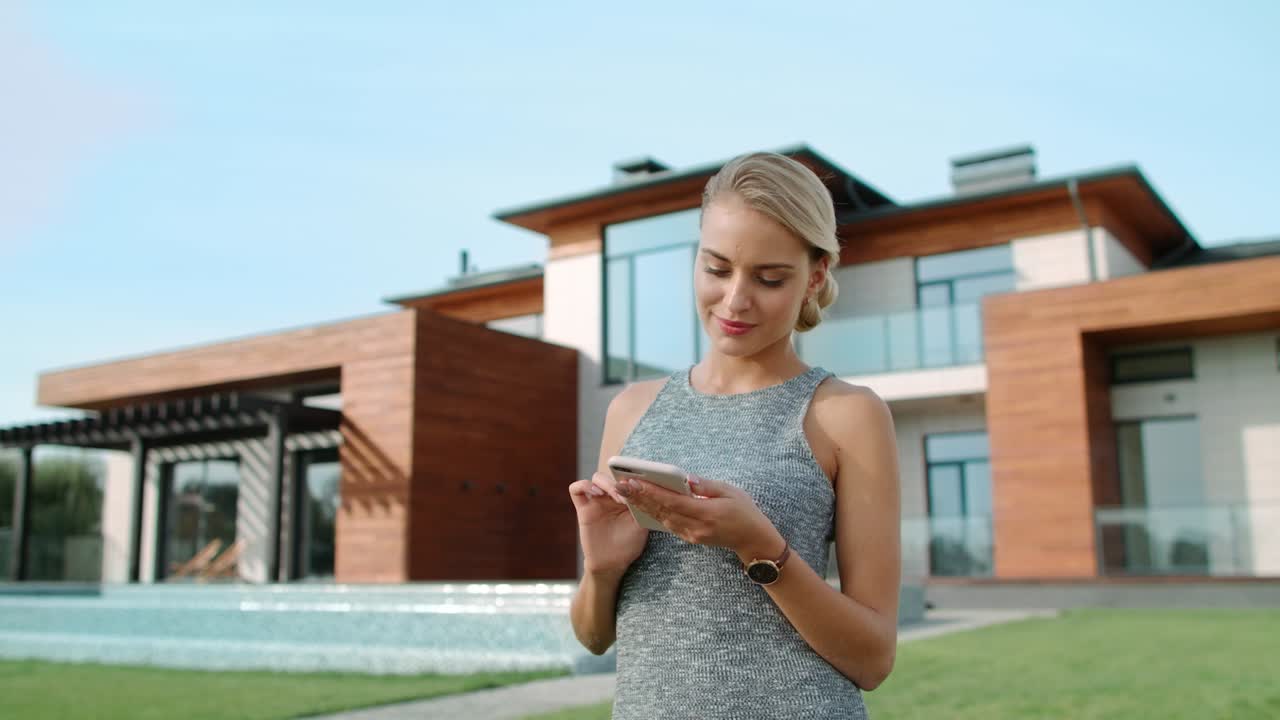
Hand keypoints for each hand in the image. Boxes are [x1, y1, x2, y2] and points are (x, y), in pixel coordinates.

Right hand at [568, 471, 648, 575]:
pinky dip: (582, 485)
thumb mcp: (640, 525)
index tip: (637, 487)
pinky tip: (595, 492)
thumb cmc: (629, 545)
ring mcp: (597, 501)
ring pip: (597, 478)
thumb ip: (639, 506)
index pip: (628, 478)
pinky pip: (576, 490)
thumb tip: (637, 486)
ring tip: (613, 494)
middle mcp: (612, 496)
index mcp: (628, 497)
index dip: (632, 479)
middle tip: (625, 492)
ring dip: (606, 482)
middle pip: (612, 475)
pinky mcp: (583, 509)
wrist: (612, 563)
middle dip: (619, 481)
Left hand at [614, 474, 784, 563]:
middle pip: (662, 511)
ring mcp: (692, 535)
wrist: (753, 540)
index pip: (672, 501)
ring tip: (626, 492)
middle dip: (639, 497)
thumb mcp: (731, 492)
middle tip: (619, 485)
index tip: (633, 482)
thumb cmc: (745, 512)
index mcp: (706, 514)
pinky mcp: (690, 538)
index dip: (650, 492)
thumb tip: (685, 479)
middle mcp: (696, 527)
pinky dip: (654, 513)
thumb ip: (706, 486)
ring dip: (643, 505)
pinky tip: (642, 503)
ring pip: (662, 519)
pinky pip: (668, 524)